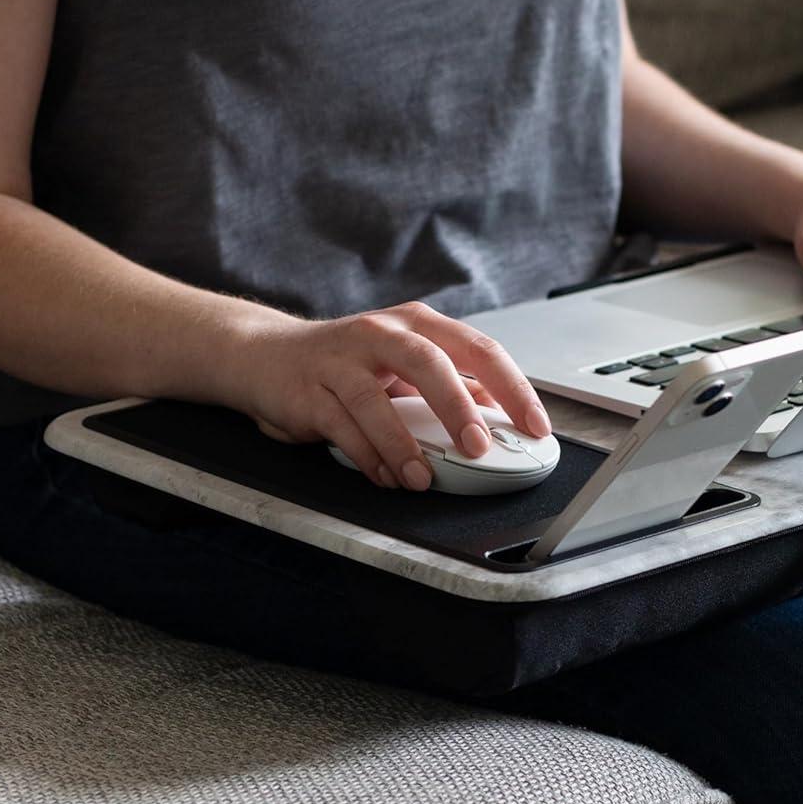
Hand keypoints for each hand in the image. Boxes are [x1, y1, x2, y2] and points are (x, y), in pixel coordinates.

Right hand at [229, 301, 550, 491]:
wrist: (267, 356)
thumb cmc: (350, 364)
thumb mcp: (408, 366)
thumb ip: (454, 385)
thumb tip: (504, 414)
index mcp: (419, 324)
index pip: (479, 349)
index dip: (513, 388)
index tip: (536, 425)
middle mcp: (382, 332)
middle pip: (429, 362)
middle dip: (457, 408)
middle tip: (478, 448)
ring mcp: (342, 359)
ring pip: (375, 398)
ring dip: (403, 444)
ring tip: (423, 479)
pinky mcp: (309, 389)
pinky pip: (341, 426)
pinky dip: (368, 456)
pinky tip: (386, 476)